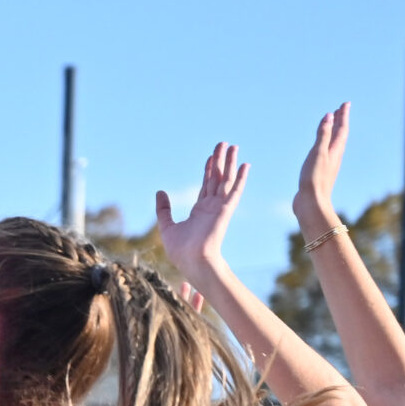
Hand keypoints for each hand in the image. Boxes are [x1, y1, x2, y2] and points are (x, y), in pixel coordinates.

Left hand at [152, 143, 248, 287]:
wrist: (191, 261)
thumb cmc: (180, 251)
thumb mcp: (167, 226)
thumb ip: (164, 209)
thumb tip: (160, 192)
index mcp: (199, 210)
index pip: (206, 185)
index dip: (208, 170)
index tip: (210, 156)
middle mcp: (211, 207)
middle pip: (217, 178)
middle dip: (220, 161)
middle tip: (224, 144)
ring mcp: (219, 208)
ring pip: (226, 180)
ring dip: (230, 163)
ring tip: (233, 146)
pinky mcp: (225, 210)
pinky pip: (234, 191)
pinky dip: (240, 178)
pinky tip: (244, 165)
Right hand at [292, 104, 349, 231]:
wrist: (311, 203)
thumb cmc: (314, 178)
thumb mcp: (318, 153)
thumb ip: (323, 134)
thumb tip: (329, 116)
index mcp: (335, 150)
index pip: (341, 129)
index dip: (343, 116)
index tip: (345, 104)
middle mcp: (334, 156)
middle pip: (339, 135)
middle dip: (340, 122)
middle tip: (340, 110)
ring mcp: (328, 164)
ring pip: (333, 144)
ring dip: (333, 132)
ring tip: (332, 125)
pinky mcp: (320, 171)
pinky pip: (325, 152)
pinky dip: (324, 143)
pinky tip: (320, 147)